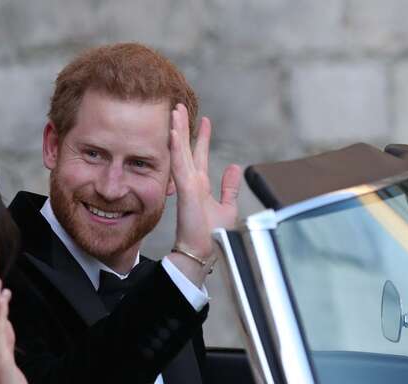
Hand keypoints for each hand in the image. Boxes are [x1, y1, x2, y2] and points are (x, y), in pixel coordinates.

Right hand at [168, 104, 241, 282]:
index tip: (204, 120)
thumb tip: (234, 167)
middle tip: (179, 106)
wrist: (202, 252)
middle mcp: (192, 182)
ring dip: (177, 131)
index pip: (199, 155)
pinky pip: (180, 164)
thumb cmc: (212, 236)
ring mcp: (187, 185)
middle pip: (186, 148)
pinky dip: (176, 148)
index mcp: (200, 185)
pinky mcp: (186, 190)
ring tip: (174, 111)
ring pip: (180, 152)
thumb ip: (229, 187)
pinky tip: (173, 132)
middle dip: (183, 127)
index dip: (201, 137)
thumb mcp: (227, 207)